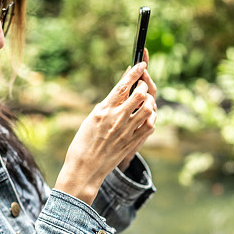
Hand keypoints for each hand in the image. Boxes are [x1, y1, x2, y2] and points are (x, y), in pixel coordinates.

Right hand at [54, 58, 156, 204]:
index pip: (122, 85)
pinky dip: (150, 118)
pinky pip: (149, 125)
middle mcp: (116, 118)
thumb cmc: (82, 145)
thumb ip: (105, 107)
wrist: (84, 169)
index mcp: (103, 110)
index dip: (134, 72)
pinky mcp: (132, 142)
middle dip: (144, 86)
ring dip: (149, 102)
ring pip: (148, 108)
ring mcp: (126, 130)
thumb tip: (118, 95)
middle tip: (142, 87)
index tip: (142, 63)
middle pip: (139, 94)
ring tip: (145, 103)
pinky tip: (146, 118)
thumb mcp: (90, 121)